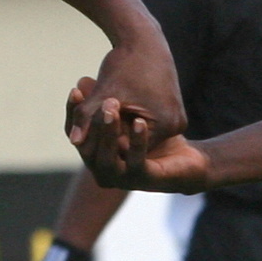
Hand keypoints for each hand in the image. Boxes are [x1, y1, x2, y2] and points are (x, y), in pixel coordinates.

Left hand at [67, 33, 184, 149]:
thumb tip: (73, 141)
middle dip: (114, 132)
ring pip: (138, 132)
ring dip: (121, 125)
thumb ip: (87, 117)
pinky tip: (118, 105)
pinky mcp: (173, 111)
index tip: (90, 127)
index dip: (107, 138)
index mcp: (166, 125)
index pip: (128, 146)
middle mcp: (176, 126)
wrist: (144, 39)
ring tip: (105, 111)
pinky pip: (146, 123)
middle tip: (94, 119)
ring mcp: (176, 119)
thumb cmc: (124, 63)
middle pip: (135, 140)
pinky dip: (130, 117)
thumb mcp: (104, 93)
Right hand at [67, 78, 205, 191]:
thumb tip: (81, 81)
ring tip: (112, 105)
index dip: (73, 111)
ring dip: (109, 132)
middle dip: (90, 121)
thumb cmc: (156, 136)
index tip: (76, 89)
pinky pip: (135, 161)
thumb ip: (105, 102)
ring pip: (107, 158)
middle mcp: (103, 170)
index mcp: (95, 152)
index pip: (73, 132)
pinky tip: (140, 121)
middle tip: (96, 97)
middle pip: (86, 148)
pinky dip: (137, 142)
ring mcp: (121, 179)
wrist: (189, 161)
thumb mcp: (128, 112)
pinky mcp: (142, 179)